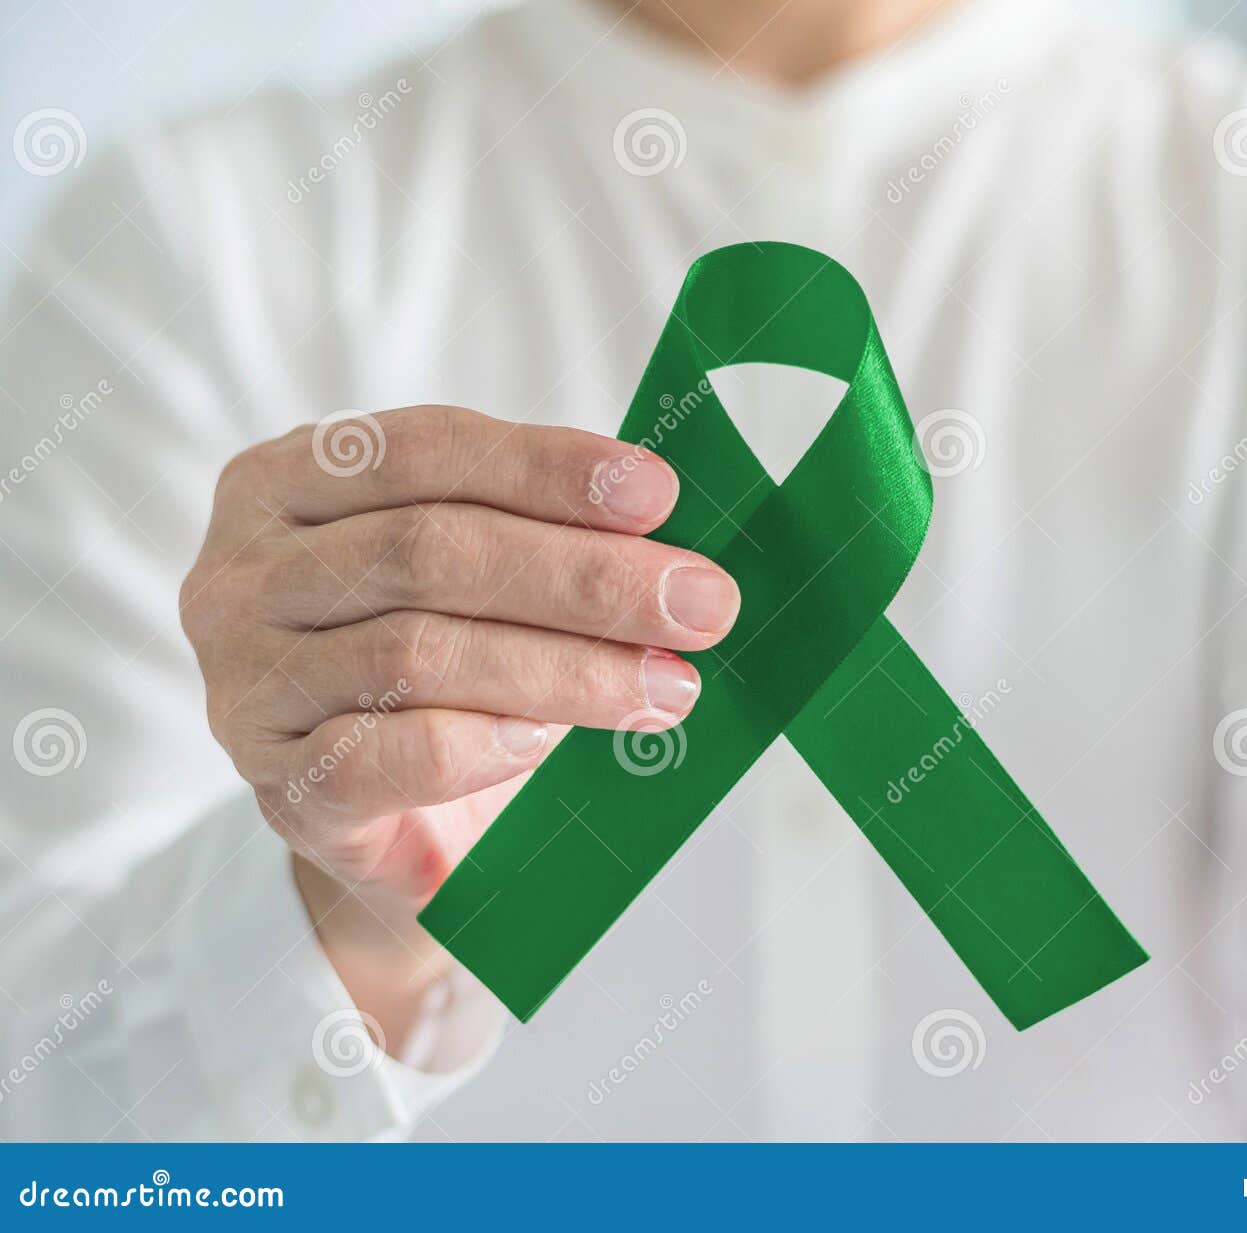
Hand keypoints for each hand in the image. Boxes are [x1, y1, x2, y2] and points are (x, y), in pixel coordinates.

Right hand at [179, 405, 739, 1038]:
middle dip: (583, 575)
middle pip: (427, 550)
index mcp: (288, 482)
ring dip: (565, 667)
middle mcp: (246, 574)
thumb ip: (540, 535)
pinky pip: (385, 755)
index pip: (423, 449)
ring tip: (665, 685)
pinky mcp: (279, 788)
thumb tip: (670, 536)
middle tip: (699, 604)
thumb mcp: (481, 576)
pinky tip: (552, 739)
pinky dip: (483, 742)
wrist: (394, 823)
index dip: (546, 467)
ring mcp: (247, 685)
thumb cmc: (449, 670)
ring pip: (418, 652)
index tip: (659, 496)